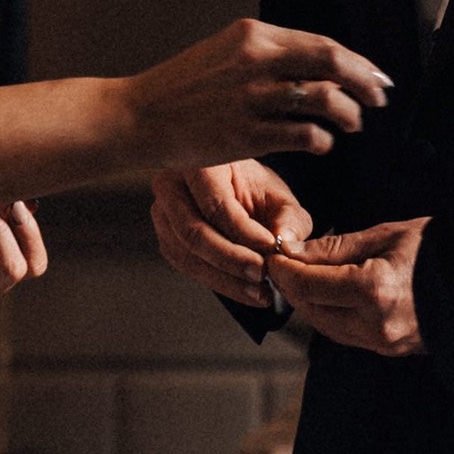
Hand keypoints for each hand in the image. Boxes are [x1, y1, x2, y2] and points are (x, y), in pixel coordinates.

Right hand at [127, 21, 392, 170]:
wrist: (142, 115)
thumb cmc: (187, 86)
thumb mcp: (227, 53)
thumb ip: (270, 55)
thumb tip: (325, 68)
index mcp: (252, 34)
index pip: (321, 42)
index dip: (358, 60)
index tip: (377, 75)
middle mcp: (255, 60)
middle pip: (331, 62)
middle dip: (364, 81)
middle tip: (379, 98)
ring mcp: (251, 98)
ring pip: (323, 100)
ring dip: (348, 114)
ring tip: (352, 124)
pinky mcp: (246, 134)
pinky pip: (303, 135)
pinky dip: (322, 140)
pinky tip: (323, 143)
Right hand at [152, 161, 312, 308]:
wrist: (232, 190)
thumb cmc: (253, 188)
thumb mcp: (278, 196)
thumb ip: (289, 217)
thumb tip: (286, 241)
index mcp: (198, 163)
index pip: (215, 203)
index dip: (244, 231)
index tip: (271, 247)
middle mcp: (171, 185)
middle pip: (194, 232)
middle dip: (231, 260)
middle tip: (262, 274)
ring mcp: (163, 214)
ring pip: (189, 255)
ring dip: (226, 279)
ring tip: (259, 290)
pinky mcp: (167, 239)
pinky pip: (188, 266)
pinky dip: (219, 282)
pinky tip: (246, 290)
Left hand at [266, 216, 428, 356]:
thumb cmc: (433, 248)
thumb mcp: (382, 235)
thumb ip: (333, 248)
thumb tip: (291, 251)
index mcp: (374, 291)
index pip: (309, 285)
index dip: (283, 269)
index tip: (272, 253)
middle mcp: (376, 324)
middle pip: (312, 309)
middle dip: (291, 286)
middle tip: (281, 262)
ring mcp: (384, 342)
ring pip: (324, 327)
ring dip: (307, 302)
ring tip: (300, 274)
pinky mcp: (388, 349)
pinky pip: (344, 334)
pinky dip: (328, 314)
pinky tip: (326, 293)